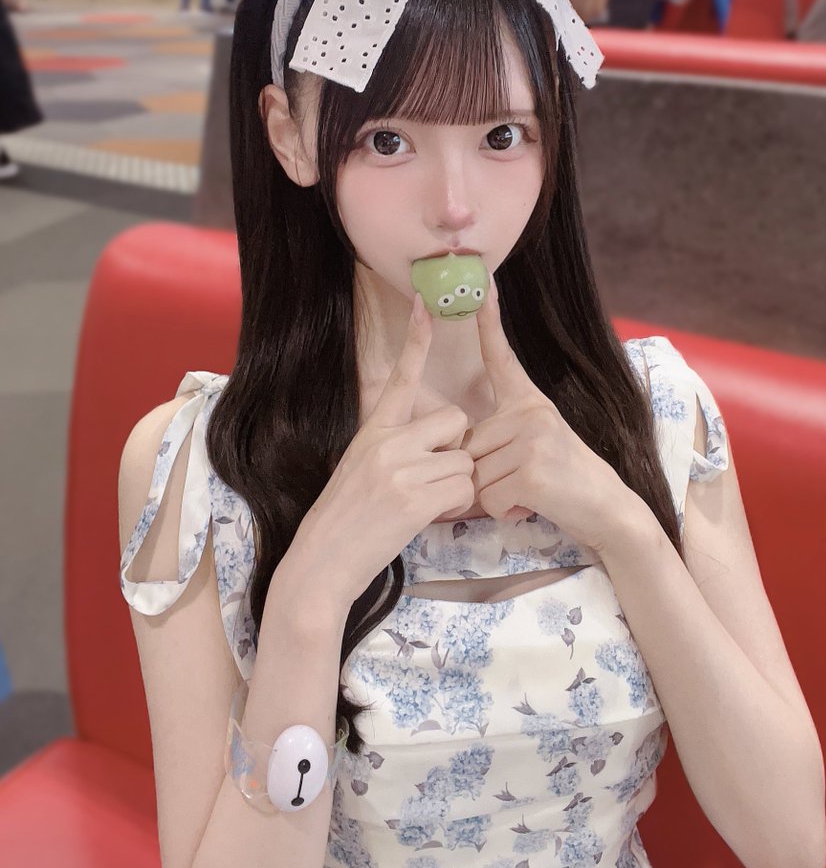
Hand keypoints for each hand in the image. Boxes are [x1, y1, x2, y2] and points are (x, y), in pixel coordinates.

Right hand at [282, 294, 475, 611]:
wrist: (318, 563)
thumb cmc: (342, 522)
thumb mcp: (358, 469)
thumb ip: (392, 449)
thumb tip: (434, 444)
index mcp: (372, 431)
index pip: (400, 377)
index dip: (416, 340)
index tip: (427, 304)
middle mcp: (387, 442)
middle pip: (456, 422)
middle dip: (457, 450)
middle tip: (433, 479)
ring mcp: (400, 469)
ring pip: (464, 462)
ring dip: (456, 487)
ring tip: (422, 506)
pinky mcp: (414, 499)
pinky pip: (463, 489)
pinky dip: (456, 508)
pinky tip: (429, 518)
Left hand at [462, 274, 647, 554]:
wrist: (607, 509)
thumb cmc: (564, 482)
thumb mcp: (536, 443)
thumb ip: (502, 435)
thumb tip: (458, 450)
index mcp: (528, 400)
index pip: (501, 356)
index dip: (488, 319)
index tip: (482, 281)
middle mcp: (530, 411)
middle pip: (468, 446)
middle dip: (485, 476)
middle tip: (523, 481)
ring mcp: (532, 438)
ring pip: (476, 476)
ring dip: (495, 496)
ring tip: (531, 493)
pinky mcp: (531, 469)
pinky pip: (489, 497)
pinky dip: (505, 511)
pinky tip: (532, 505)